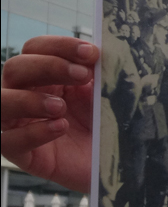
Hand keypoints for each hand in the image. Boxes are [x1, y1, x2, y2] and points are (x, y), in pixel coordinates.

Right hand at [1, 36, 97, 193]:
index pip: (36, 48)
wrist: (117, 160)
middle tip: (83, 76)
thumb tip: (96, 52)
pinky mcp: (22, 155)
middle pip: (14, 67)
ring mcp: (20, 124)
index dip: (60, 46)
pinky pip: (7, 141)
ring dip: (28, 99)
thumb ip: (98, 72)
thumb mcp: (106, 92)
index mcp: (46, 75)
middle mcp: (26, 94)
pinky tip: (60, 127)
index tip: (91, 53)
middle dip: (49, 66)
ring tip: (61, 107)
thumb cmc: (108, 122)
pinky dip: (33, 132)